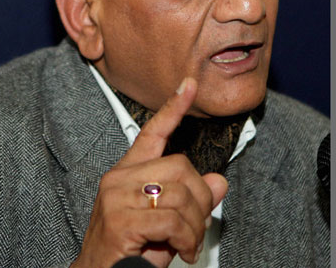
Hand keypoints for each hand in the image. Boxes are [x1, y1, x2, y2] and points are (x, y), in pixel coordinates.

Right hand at [71, 78, 228, 267]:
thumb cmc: (131, 250)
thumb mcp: (166, 221)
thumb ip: (191, 199)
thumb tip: (219, 181)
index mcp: (127, 173)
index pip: (153, 132)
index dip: (173, 108)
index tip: (190, 84)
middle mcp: (119, 178)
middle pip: (181, 166)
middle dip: (200, 200)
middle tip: (197, 227)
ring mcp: (116, 198)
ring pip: (180, 193)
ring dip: (195, 225)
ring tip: (188, 243)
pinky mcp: (120, 220)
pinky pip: (172, 219)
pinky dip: (187, 239)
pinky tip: (182, 252)